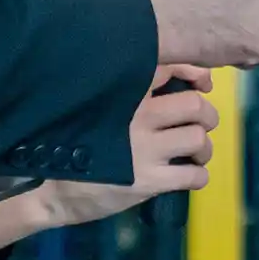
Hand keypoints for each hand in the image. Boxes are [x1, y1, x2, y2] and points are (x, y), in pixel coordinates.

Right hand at [0, 76, 219, 246]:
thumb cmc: (74, 145)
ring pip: (199, 139)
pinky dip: (199, 176)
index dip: (196, 73)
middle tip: (201, 125)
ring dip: (205, 148)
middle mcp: (138, 117)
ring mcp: (144, 151)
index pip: (170, 67)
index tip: (203, 84)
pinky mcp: (149, 182)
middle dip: (207, 115)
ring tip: (195, 155)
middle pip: (195, 106)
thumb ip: (128, 96)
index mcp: (124, 95)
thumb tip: (171, 84)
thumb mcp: (96, 110)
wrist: (52, 192)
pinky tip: (189, 177)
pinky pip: (194, 176)